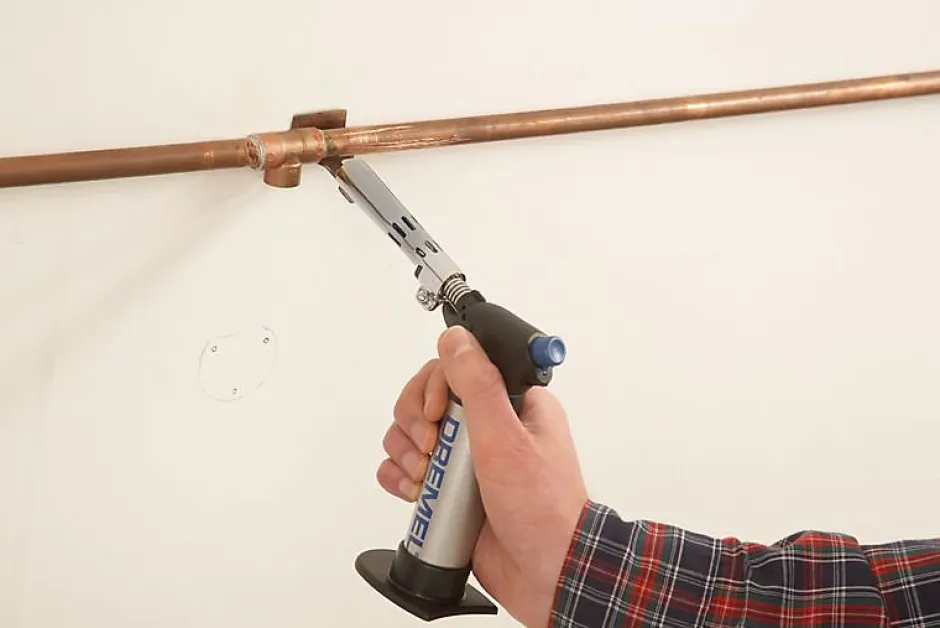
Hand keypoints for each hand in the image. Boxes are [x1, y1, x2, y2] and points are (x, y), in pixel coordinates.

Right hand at [377, 325, 588, 626]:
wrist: (546, 574)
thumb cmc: (543, 509)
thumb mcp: (507, 438)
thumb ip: (478, 385)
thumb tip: (456, 340)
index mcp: (513, 403)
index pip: (456, 369)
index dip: (434, 387)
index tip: (436, 414)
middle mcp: (488, 426)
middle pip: (425, 400)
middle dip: (416, 424)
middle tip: (431, 450)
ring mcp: (466, 459)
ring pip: (412, 435)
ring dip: (407, 454)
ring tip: (425, 478)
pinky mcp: (449, 489)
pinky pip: (407, 471)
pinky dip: (400, 478)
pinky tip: (414, 492)